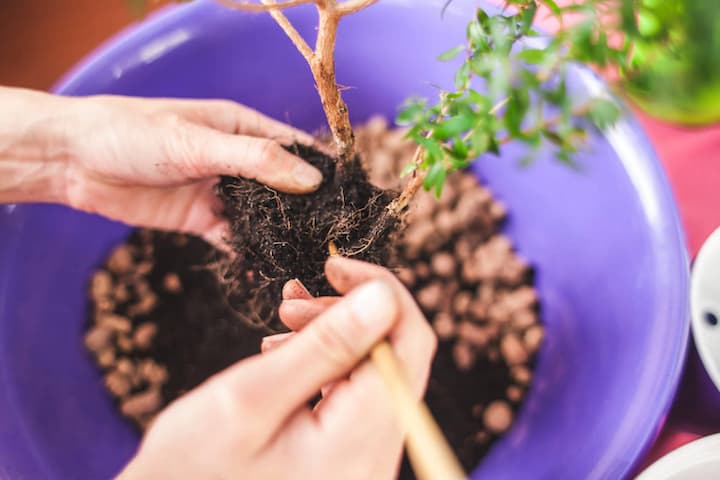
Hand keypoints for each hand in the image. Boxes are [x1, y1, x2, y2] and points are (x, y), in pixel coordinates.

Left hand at [0, 87, 321, 243]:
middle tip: (338, 238)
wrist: (75, 161)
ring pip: (263, 216)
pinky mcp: (201, 220)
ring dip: (282, 234)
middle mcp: (238, 160)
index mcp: (243, 128)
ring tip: (311, 258)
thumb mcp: (198, 142)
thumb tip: (312, 179)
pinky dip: (251, 254)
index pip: (296, 149)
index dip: (325, 170)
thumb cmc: (134, 134)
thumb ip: (256, 161)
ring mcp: (220, 192)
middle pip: (285, 186)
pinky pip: (234, 239)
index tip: (353, 196)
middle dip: (309, 209)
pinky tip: (270, 270)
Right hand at [119, 257, 435, 479]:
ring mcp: (365, 462)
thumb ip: (325, 346)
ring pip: (375, 372)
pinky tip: (285, 356)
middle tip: (290, 302)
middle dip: (349, 313)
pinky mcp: (348, 460)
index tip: (333, 266)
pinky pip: (355, 396)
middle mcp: (376, 458)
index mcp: (360, 444)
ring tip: (281, 325)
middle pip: (396, 356)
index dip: (381, 290)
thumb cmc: (191, 469)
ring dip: (334, 336)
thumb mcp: (251, 397)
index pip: (409, 342)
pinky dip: (327, 365)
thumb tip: (383, 296)